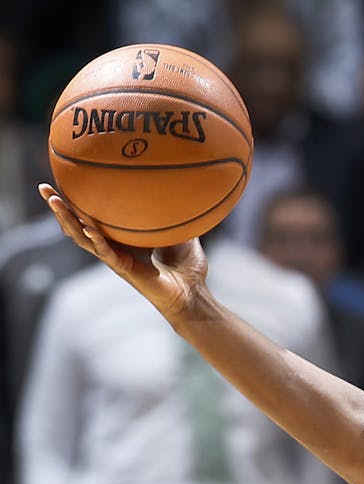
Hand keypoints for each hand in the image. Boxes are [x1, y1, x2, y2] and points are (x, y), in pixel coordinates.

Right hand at [37, 184, 208, 318]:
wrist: (193, 295)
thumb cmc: (188, 269)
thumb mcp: (182, 234)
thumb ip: (178, 216)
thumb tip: (185, 192)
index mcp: (123, 239)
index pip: (94, 218)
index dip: (78, 203)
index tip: (65, 181)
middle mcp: (114, 248)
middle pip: (78, 226)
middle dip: (59, 208)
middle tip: (43, 188)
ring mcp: (116, 259)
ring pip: (82, 238)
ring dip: (67, 220)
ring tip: (54, 201)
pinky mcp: (124, 269)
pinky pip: (105, 253)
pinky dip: (96, 240)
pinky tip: (88, 228)